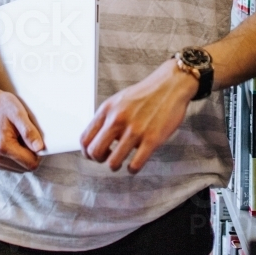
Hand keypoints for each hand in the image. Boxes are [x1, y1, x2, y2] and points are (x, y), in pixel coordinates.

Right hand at [0, 85, 43, 171]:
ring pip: (15, 169)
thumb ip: (29, 131)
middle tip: (23, 136)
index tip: (34, 139)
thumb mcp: (18, 112)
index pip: (30, 164)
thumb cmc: (0, 105)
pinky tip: (7, 142)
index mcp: (2, 146)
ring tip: (15, 138)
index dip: (37, 153)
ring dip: (19, 157)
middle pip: (23, 168)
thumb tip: (39, 148)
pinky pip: (6, 166)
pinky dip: (11, 157)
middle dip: (28, 155)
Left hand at [80, 59, 197, 173]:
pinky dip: (133, 169)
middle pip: (95, 152)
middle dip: (99, 160)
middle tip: (108, 157)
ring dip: (116, 166)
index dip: (87, 152)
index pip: (85, 138)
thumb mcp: (119, 100)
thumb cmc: (145, 94)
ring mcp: (135, 130)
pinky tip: (135, 164)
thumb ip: (107, 117)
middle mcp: (118, 119)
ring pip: (113, 163)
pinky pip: (135, 165)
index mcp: (107, 109)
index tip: (93, 155)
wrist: (170, 85)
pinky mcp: (152, 139)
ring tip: (123, 161)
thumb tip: (97, 139)